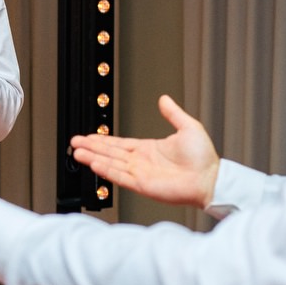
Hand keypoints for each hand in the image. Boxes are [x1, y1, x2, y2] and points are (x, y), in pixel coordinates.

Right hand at [69, 94, 219, 209]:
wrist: (210, 178)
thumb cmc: (204, 158)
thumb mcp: (188, 127)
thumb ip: (173, 113)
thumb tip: (164, 99)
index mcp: (149, 149)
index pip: (119, 144)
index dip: (103, 140)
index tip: (88, 137)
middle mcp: (142, 162)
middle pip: (110, 152)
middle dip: (91, 147)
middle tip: (74, 143)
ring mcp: (141, 174)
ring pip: (111, 164)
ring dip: (93, 158)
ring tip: (77, 153)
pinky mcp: (143, 185)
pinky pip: (120, 176)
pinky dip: (106, 170)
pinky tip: (94, 163)